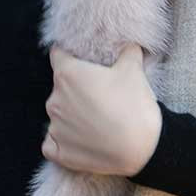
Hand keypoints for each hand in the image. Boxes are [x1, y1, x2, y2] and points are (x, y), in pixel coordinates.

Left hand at [42, 42, 162, 175]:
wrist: (142, 149)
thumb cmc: (134, 106)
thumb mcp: (134, 70)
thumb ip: (127, 51)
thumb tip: (128, 44)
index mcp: (67, 74)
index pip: (58, 55)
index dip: (71, 57)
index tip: (85, 64)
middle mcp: (54, 99)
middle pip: (60, 88)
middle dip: (76, 90)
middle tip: (101, 97)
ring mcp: (54, 127)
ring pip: (58, 115)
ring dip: (72, 116)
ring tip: (97, 122)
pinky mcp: (57, 151)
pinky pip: (53, 142)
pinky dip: (64, 141)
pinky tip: (83, 142)